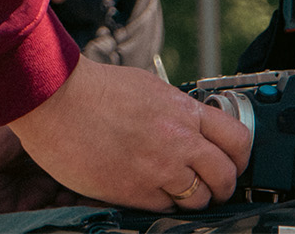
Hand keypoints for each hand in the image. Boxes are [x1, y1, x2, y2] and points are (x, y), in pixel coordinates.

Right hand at [8, 59, 251, 210]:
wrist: (54, 98)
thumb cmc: (91, 88)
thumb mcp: (146, 87)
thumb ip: (174, 109)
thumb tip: (190, 125)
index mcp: (182, 109)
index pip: (237, 138)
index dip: (240, 155)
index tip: (232, 159)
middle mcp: (178, 140)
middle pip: (226, 175)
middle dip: (223, 184)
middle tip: (212, 184)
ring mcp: (158, 168)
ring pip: (200, 199)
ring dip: (193, 197)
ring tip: (177, 190)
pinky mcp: (135, 191)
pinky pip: (165, 208)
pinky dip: (162, 203)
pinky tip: (148, 190)